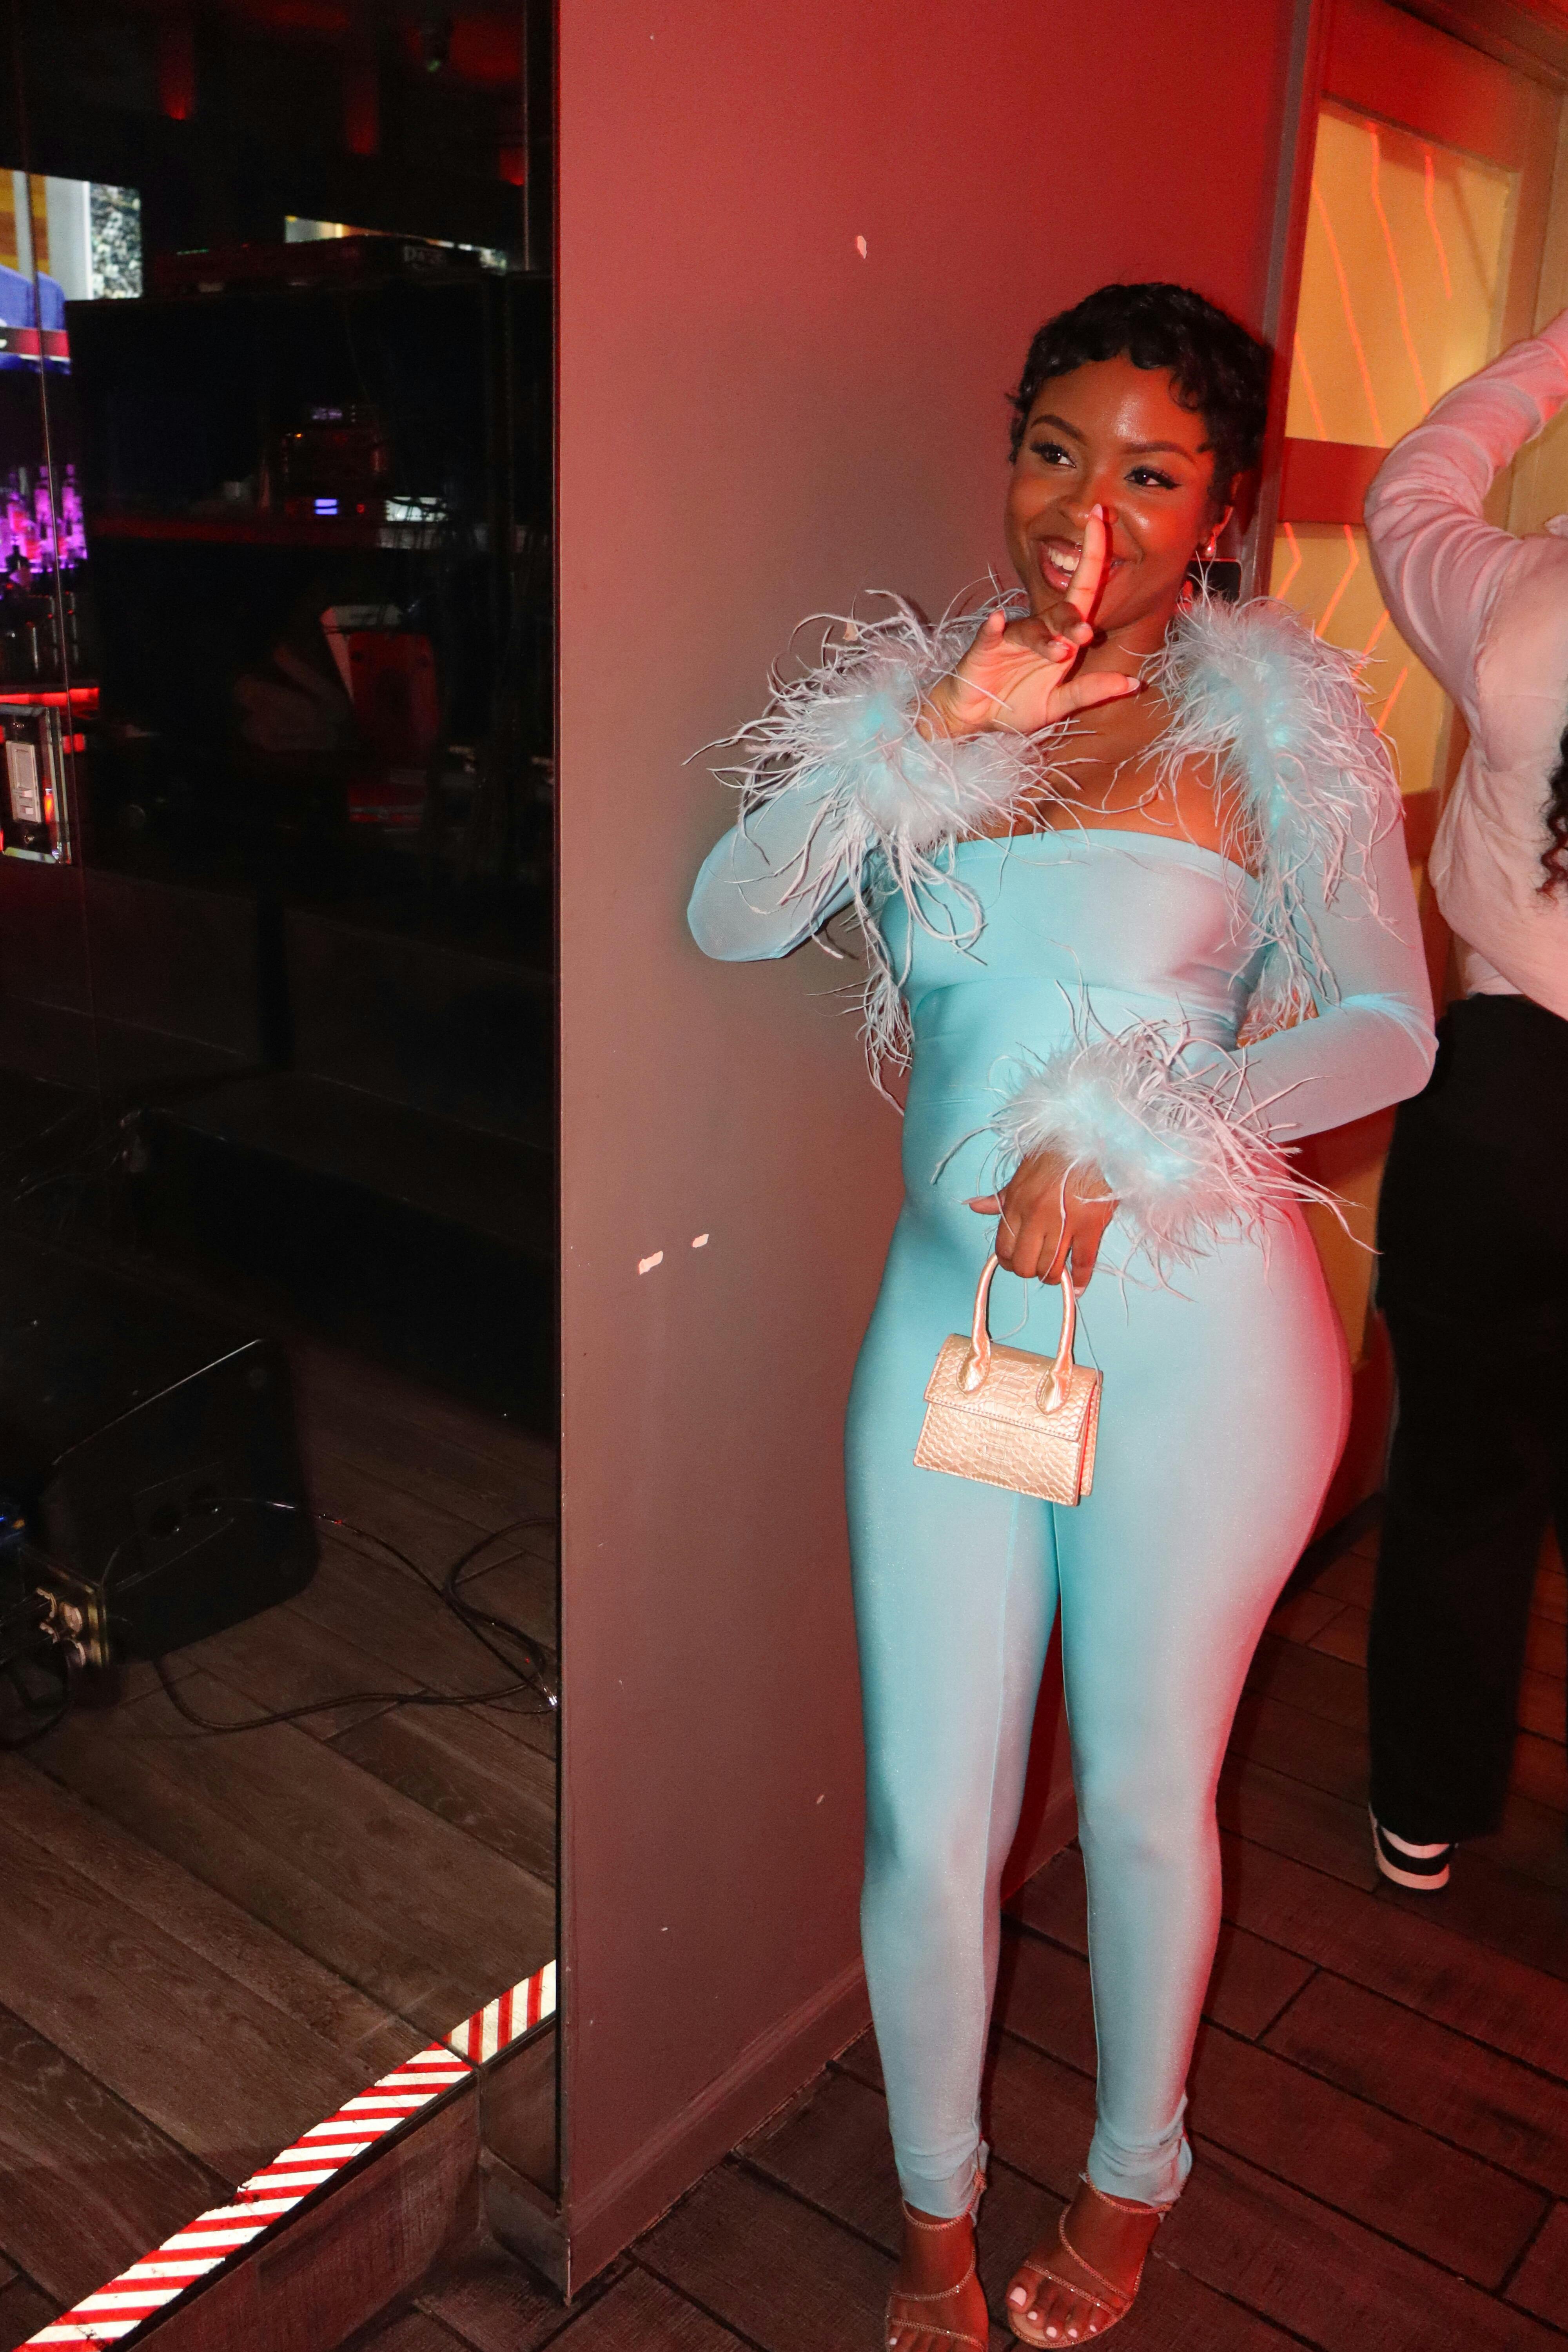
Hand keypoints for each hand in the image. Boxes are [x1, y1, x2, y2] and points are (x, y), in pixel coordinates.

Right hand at [923, 507, 1141, 739]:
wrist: (976, 718)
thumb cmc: (1017, 704)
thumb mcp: (1058, 704)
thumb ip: (1091, 691)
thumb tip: (1133, 684)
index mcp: (1061, 638)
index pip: (1083, 590)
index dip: (1093, 554)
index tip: (1100, 516)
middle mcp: (1039, 630)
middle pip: (1060, 612)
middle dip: (1073, 619)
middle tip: (1086, 635)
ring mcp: (1010, 636)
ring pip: (1032, 629)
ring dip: (1045, 640)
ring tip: (1059, 654)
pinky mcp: (984, 648)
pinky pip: (991, 633)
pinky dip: (993, 626)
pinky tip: (997, 619)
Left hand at [968, 1148, 1115, 1287]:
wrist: (1086, 1142)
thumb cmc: (1051, 1157)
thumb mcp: (1020, 1176)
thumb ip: (999, 1198)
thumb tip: (974, 1207)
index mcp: (1015, 1206)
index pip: (1004, 1249)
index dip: (1009, 1262)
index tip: (1017, 1263)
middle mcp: (1036, 1218)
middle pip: (1025, 1264)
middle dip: (1029, 1272)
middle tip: (1037, 1269)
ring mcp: (1064, 1224)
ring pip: (1051, 1268)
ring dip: (1051, 1277)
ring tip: (1055, 1274)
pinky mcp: (1091, 1226)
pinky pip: (1083, 1262)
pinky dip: (1080, 1279)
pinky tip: (1077, 1286)